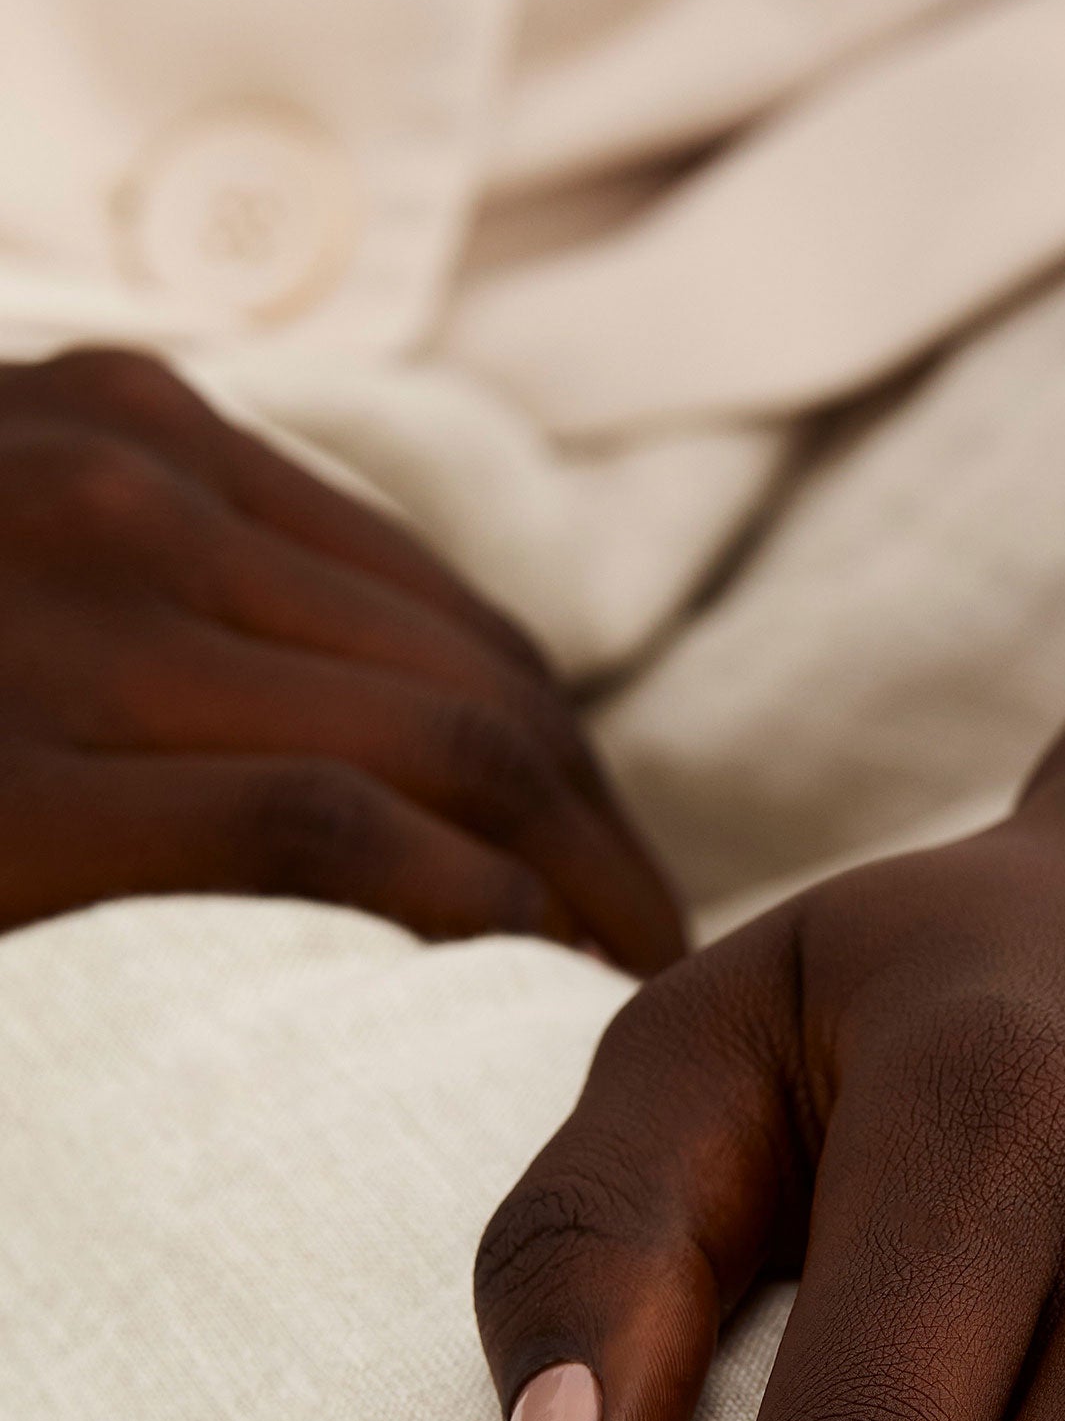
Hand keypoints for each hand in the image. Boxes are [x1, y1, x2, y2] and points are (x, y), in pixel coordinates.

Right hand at [0, 348, 683, 964]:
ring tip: (607, 995)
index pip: (430, 606)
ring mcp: (71, 621)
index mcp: (133, 425)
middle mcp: (126, 487)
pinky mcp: (12, 791)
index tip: (599, 879)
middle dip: (595, 840)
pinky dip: (456, 908)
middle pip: (474, 681)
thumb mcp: (5, 550)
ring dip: (572, 889)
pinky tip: (512, 976)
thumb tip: (321, 718)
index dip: (556, 762)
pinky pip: (315, 826)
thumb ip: (146, 585)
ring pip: (442, 745)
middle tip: (644, 959)